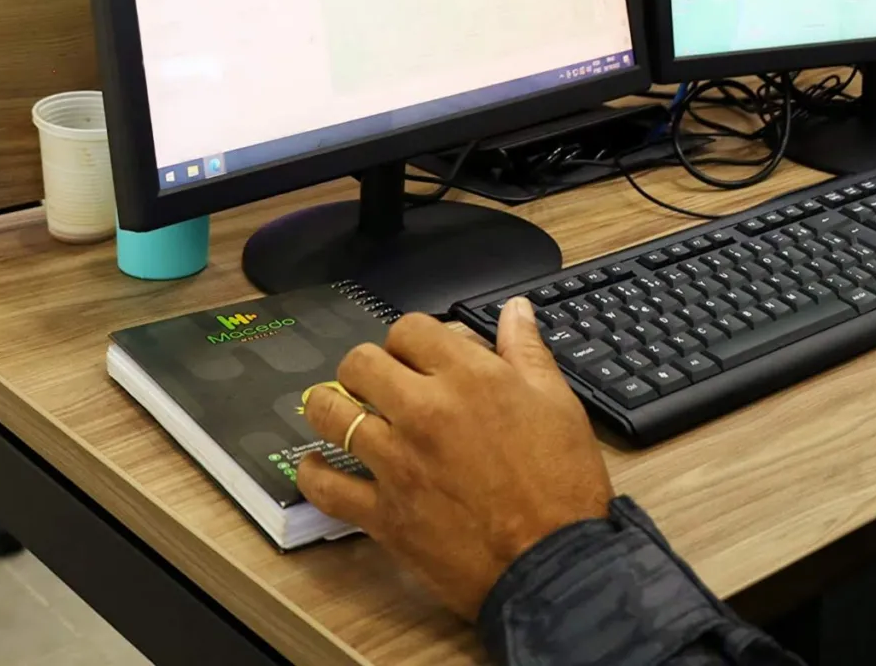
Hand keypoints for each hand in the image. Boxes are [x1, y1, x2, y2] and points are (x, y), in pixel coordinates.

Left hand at [296, 298, 613, 620]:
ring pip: (330, 413)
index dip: (410, 340)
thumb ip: (527, 351)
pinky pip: (326, 487)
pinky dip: (314, 474)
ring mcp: (398, 463)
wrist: (552, 566)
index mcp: (469, 378)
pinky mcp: (384, 513)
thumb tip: (514, 311)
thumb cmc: (561, 488)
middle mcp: (425, 412)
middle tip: (380, 384)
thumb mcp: (558, 404)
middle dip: (367, 367)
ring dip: (330, 407)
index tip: (416, 357)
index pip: (409, 329)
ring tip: (340, 412)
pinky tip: (318, 465)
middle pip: (360, 362)